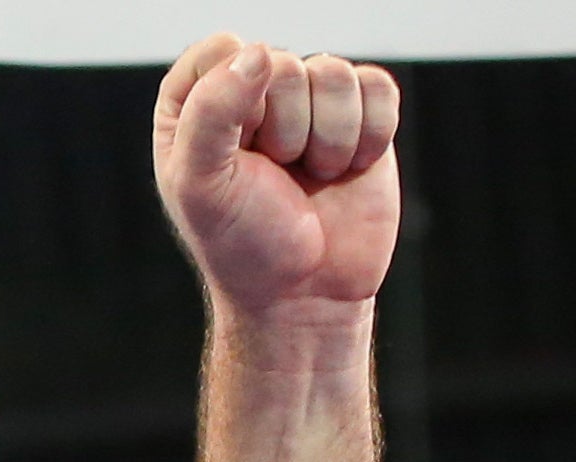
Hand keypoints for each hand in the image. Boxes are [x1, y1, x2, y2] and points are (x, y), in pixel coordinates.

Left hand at [153, 36, 402, 321]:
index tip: (237, 152)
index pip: (222, 51)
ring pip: (334, 74)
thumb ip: (212, 111)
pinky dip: (368, 136)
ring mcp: (311, 99)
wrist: (306, 296)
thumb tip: (260, 53)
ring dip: (328, 140)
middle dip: (284, 132)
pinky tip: (348, 169)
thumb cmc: (243, 245)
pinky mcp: (361, 114)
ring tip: (313, 176)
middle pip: (280, 63)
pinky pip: (377, 88)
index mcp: (198, 101)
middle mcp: (253, 90)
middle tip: (277, 177)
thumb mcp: (201, 184)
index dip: (235, 102)